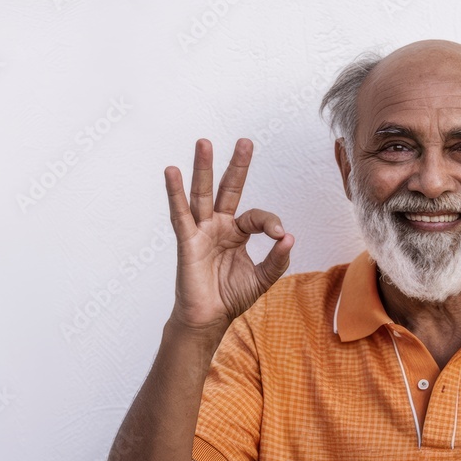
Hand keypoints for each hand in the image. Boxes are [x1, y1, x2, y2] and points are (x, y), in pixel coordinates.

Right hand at [164, 138, 293, 330]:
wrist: (209, 319)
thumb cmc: (230, 296)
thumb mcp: (262, 278)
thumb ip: (277, 260)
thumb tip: (289, 237)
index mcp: (237, 232)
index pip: (256, 216)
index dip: (270, 222)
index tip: (279, 235)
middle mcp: (219, 226)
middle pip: (228, 189)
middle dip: (236, 165)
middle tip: (246, 141)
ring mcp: (201, 231)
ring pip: (202, 193)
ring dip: (203, 168)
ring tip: (204, 143)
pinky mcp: (187, 241)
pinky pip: (180, 213)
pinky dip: (175, 193)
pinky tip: (171, 172)